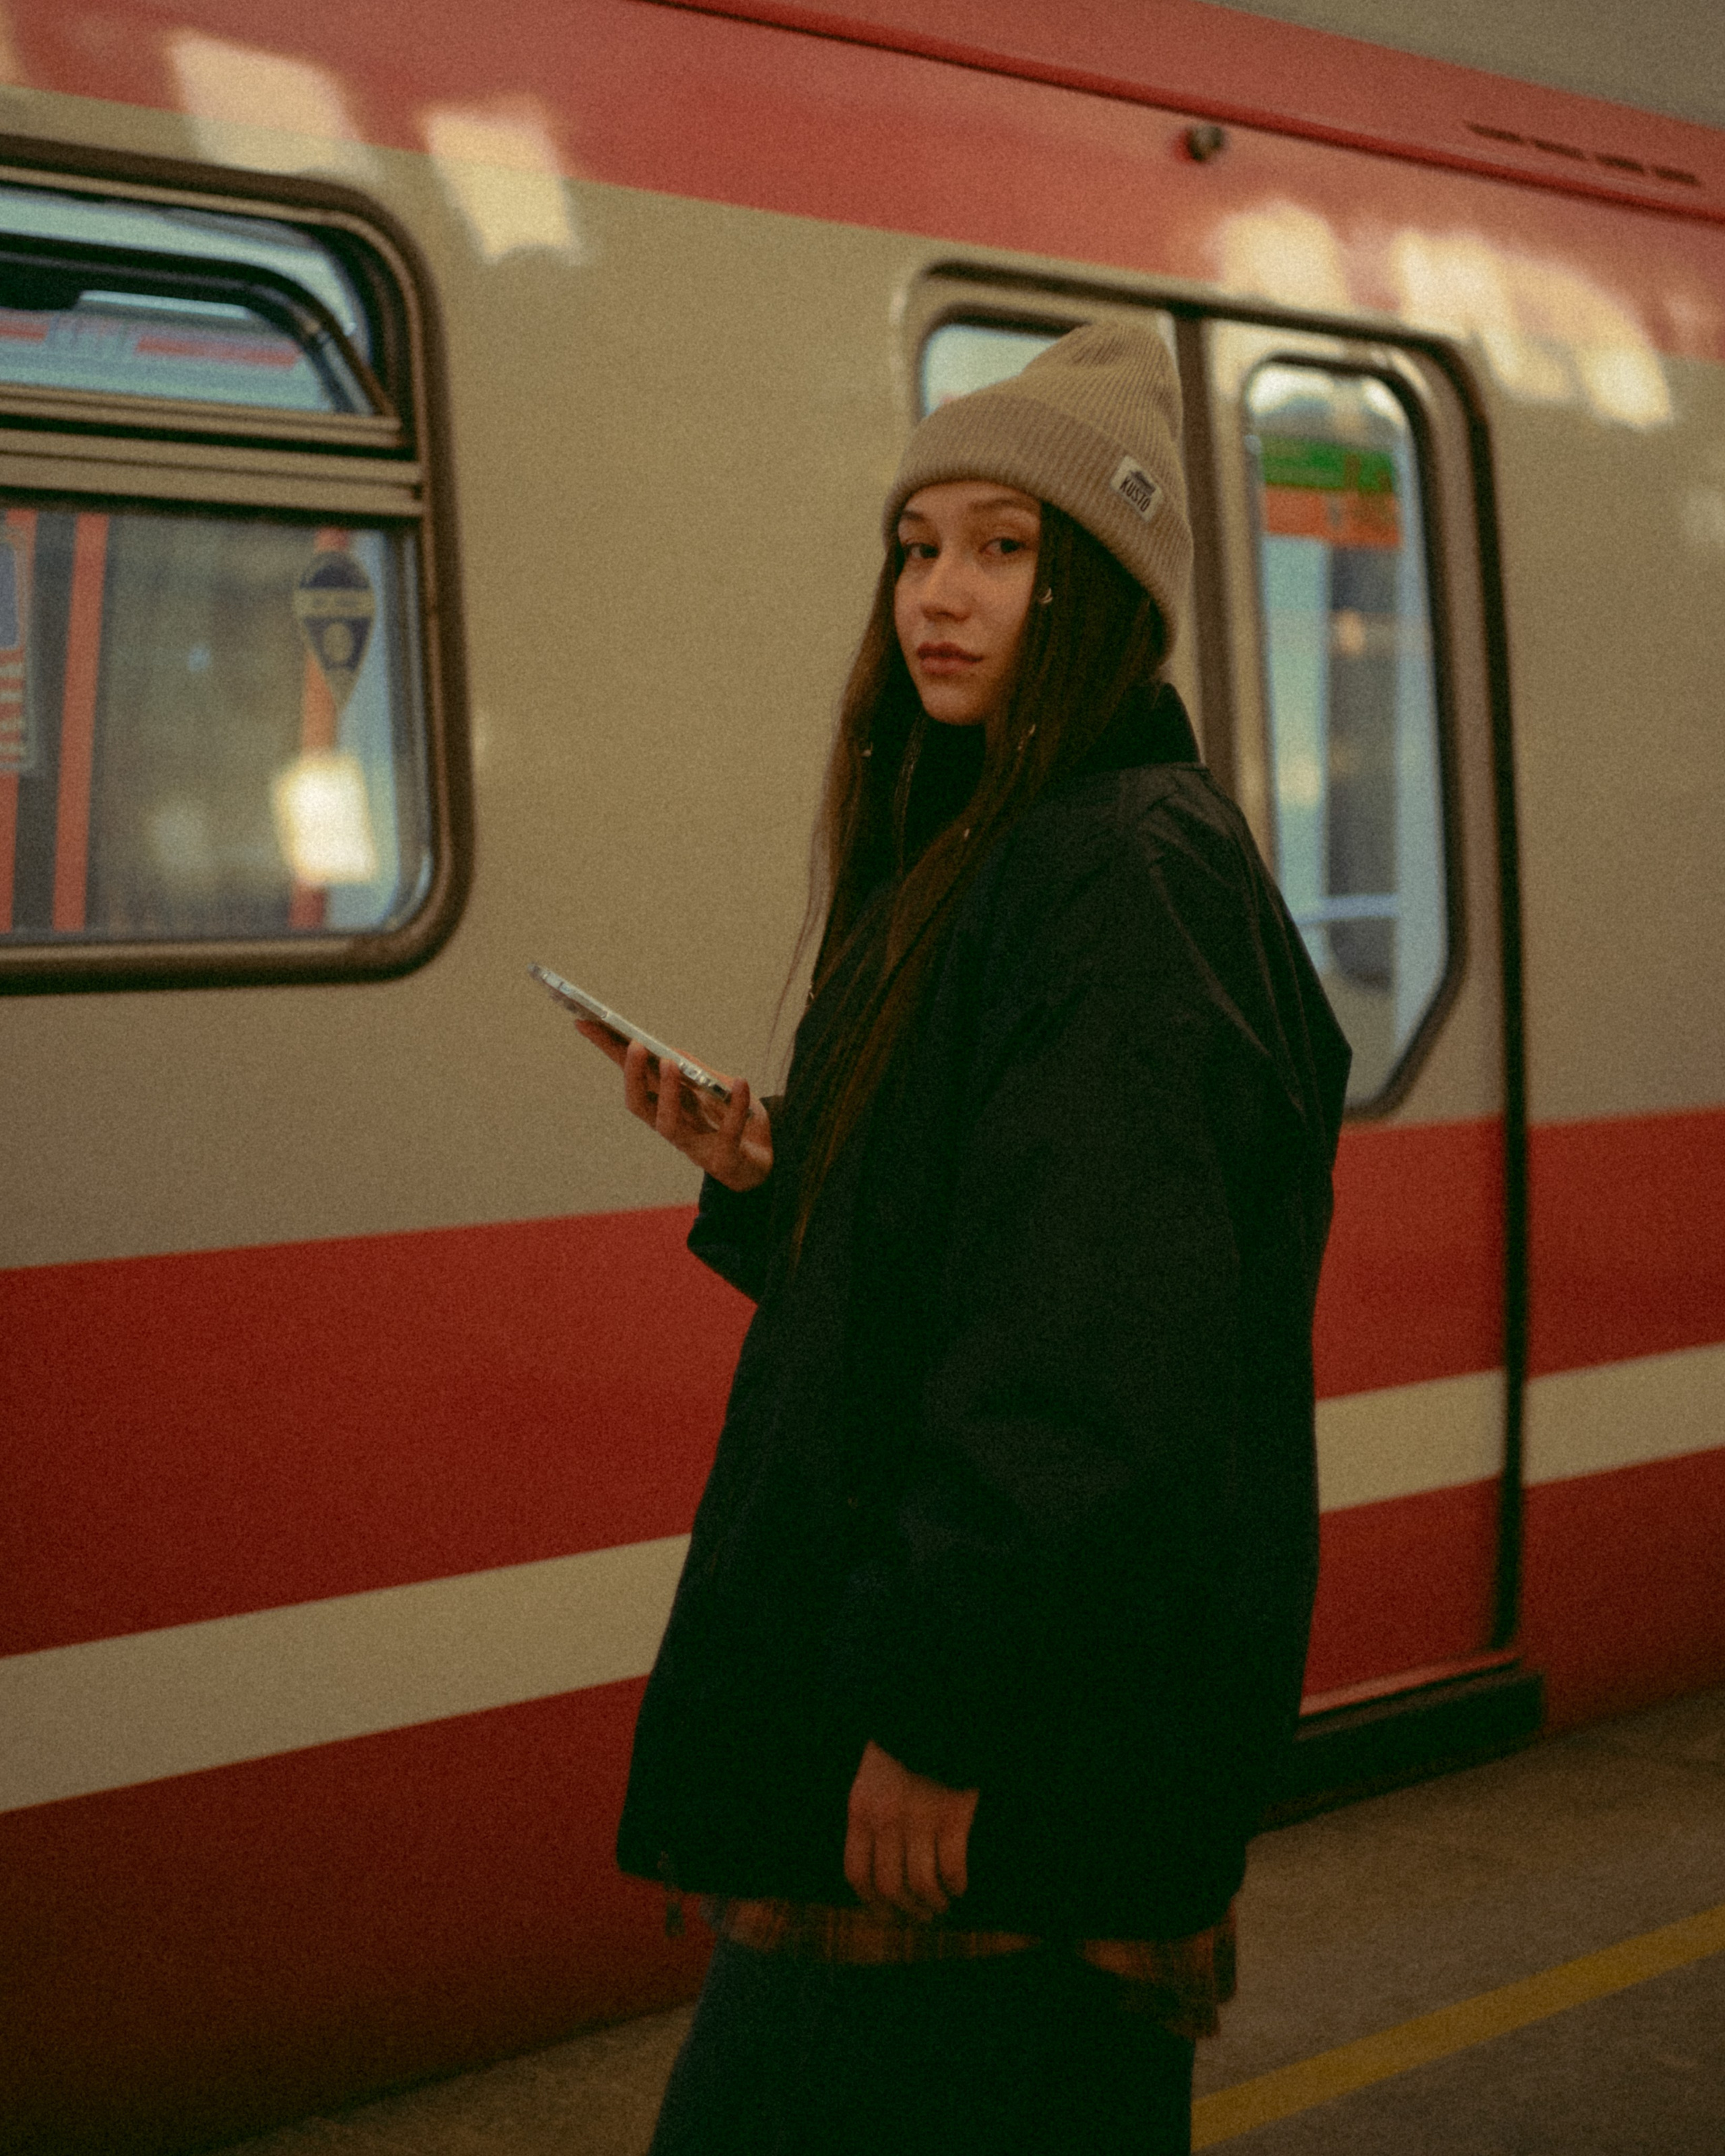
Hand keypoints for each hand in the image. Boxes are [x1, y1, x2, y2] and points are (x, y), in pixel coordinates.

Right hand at [572, 1020, 771, 1192]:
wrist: (767, 1163)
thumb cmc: (737, 1123)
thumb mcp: (717, 1089)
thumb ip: (696, 1073)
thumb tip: (668, 1051)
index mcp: (667, 1106)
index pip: (633, 1078)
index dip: (608, 1052)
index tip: (586, 1022)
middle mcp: (675, 1127)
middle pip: (640, 1104)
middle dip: (632, 1075)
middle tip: (633, 1045)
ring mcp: (697, 1146)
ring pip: (669, 1124)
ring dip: (668, 1093)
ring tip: (670, 1063)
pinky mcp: (725, 1160)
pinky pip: (729, 1132)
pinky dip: (736, 1107)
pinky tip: (741, 1082)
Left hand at [844, 1739, 978, 1921]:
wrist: (933, 1717)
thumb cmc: (902, 1751)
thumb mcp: (869, 1780)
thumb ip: (868, 1818)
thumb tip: (873, 1871)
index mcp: (861, 1811)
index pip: (857, 1874)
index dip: (872, 1902)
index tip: (888, 1913)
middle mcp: (886, 1819)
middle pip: (890, 1886)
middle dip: (907, 1909)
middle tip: (923, 1915)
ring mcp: (920, 1818)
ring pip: (921, 1884)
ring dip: (933, 1903)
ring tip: (942, 1904)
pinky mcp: (953, 1815)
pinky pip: (952, 1867)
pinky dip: (956, 1884)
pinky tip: (960, 1886)